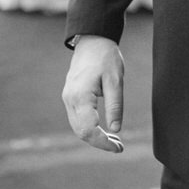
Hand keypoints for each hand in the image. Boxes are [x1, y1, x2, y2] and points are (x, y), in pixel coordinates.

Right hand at [62, 35, 125, 152]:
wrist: (92, 41)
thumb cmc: (106, 58)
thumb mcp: (115, 81)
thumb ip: (115, 106)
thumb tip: (115, 130)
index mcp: (80, 97)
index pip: (89, 130)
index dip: (104, 143)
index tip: (119, 147)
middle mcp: (70, 100)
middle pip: (81, 132)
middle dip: (100, 143)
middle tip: (120, 146)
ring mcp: (68, 98)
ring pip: (78, 127)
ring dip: (95, 137)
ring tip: (115, 140)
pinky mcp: (70, 97)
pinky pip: (77, 119)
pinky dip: (90, 128)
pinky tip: (105, 130)